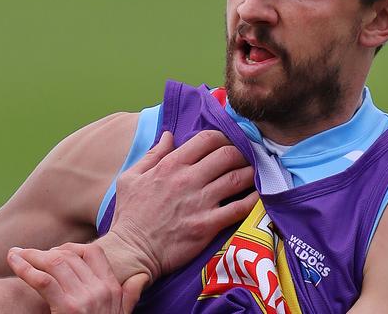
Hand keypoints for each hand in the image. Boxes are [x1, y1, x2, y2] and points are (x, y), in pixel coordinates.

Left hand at [7, 243, 146, 313]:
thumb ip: (130, 296)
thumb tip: (140, 277)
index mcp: (111, 288)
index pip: (93, 252)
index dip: (71, 247)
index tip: (55, 252)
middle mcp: (100, 289)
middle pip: (70, 256)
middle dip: (46, 251)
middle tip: (27, 254)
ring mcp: (84, 298)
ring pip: (56, 263)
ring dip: (31, 256)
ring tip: (15, 254)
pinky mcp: (67, 309)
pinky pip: (43, 280)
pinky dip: (25, 268)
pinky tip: (14, 262)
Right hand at [99, 130, 257, 282]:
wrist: (130, 253)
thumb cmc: (129, 216)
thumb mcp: (130, 178)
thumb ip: (153, 154)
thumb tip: (169, 135)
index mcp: (171, 165)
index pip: (207, 139)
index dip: (223, 137)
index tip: (227, 143)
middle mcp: (189, 180)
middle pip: (228, 155)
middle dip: (240, 153)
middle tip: (244, 158)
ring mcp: (200, 202)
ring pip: (238, 178)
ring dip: (250, 173)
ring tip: (253, 174)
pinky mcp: (208, 225)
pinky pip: (240, 208)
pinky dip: (253, 199)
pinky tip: (257, 196)